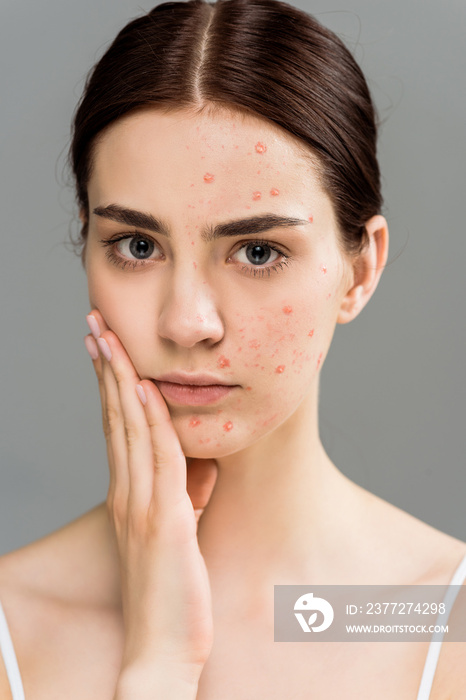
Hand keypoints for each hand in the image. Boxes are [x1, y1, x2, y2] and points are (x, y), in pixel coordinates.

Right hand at [84, 310, 217, 675]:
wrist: (161, 651)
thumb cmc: (171, 595)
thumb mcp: (179, 536)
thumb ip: (186, 499)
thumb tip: (204, 470)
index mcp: (130, 495)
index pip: (116, 427)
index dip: (110, 385)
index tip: (106, 348)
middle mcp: (128, 493)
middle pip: (115, 417)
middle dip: (106, 367)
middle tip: (95, 325)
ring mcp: (142, 505)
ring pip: (130, 428)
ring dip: (121, 379)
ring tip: (108, 337)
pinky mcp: (164, 521)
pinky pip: (158, 459)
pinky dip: (152, 420)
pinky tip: (148, 388)